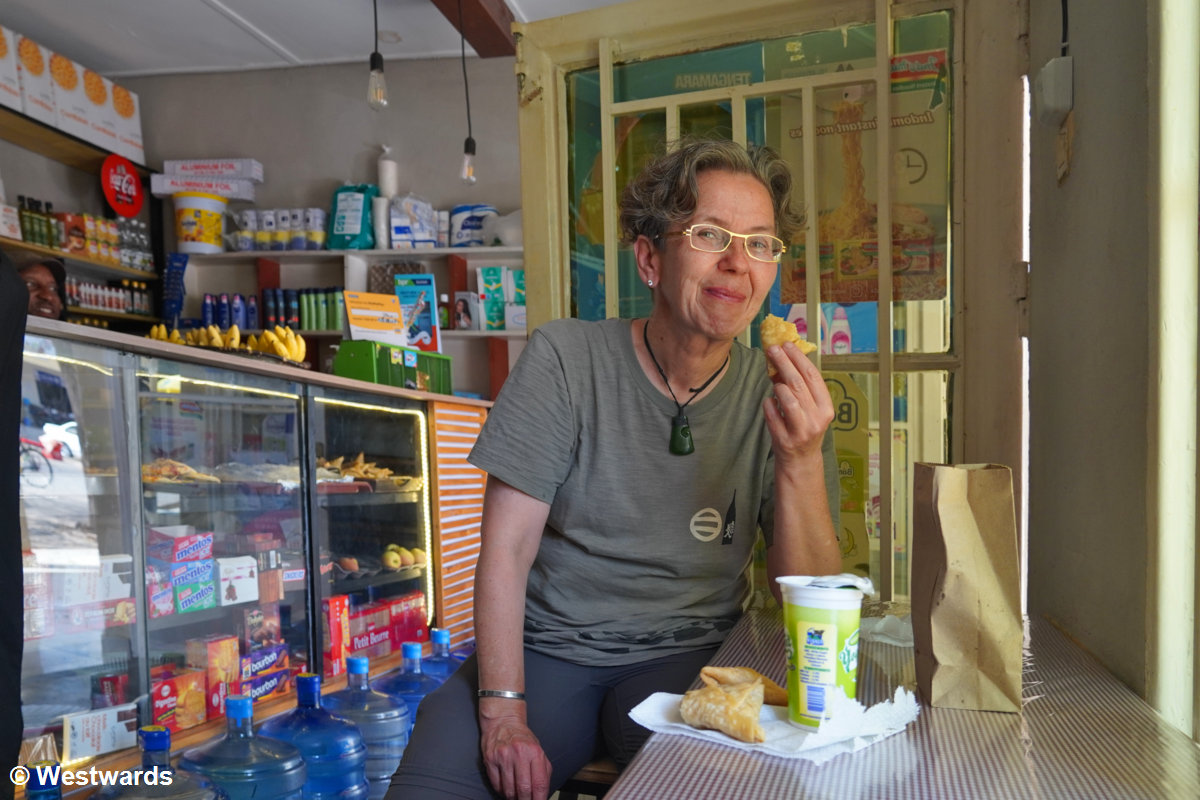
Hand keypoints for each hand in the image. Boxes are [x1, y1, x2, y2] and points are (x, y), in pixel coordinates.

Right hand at [480, 711, 552, 799]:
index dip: (539, 799)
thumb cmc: (522, 738)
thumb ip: (544, 770)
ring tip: (515, 795)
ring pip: (509, 790)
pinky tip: (505, 787)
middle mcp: (519, 753)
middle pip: (524, 789)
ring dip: (513, 797)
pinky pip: (496, 785)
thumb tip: (543, 793)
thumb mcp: (539, 750)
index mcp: (535, 752)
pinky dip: (501, 791)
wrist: (503, 722)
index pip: (539, 783)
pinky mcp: (490, 759)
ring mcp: (503, 756)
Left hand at [762, 342, 833, 462]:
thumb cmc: (804, 428)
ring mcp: (801, 431)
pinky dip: (768, 404)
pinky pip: (772, 413)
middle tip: (772, 349)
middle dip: (783, 362)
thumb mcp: (810, 409)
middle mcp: (816, 419)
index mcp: (826, 408)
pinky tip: (769, 402)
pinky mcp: (784, 440)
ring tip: (774, 382)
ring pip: (788, 398)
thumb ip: (802, 388)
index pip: (813, 377)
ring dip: (778, 386)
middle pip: (798, 384)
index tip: (788, 344)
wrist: (801, 461)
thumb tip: (784, 358)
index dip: (799, 358)